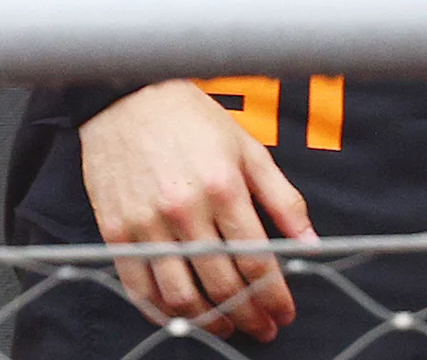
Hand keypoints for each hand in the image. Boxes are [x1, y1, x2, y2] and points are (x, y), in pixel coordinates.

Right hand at [77, 79, 314, 341]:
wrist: (130, 98)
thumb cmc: (195, 121)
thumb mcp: (250, 151)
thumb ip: (283, 199)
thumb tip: (310, 243)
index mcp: (224, 189)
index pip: (257, 260)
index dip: (275, 295)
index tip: (285, 314)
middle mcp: (185, 211)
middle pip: (222, 283)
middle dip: (249, 314)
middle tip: (263, 328)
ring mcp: (146, 226)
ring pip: (180, 294)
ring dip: (208, 321)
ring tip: (227, 326)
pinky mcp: (116, 232)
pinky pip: (139, 287)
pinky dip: (162, 311)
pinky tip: (183, 318)